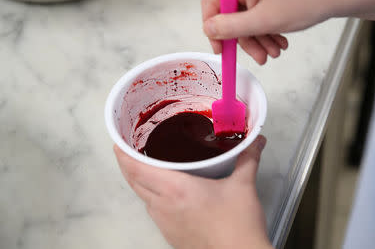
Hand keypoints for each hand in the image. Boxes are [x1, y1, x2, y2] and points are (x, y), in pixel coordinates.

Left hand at [114, 135, 272, 248]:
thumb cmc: (238, 226)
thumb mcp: (243, 185)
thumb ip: (248, 157)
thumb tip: (256, 139)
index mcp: (176, 189)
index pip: (136, 169)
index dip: (122, 154)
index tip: (117, 141)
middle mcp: (164, 206)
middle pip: (133, 181)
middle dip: (127, 164)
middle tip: (128, 148)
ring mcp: (165, 223)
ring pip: (142, 196)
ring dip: (138, 180)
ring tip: (145, 165)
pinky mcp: (170, 235)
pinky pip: (152, 210)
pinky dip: (150, 196)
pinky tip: (164, 191)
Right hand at [202, 0, 338, 63]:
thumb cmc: (305, 0)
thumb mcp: (262, 21)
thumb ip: (230, 27)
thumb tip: (208, 30)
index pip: (211, 2)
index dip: (213, 29)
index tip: (221, 49)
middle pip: (231, 14)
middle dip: (245, 38)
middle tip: (257, 56)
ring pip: (247, 18)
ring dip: (258, 38)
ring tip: (273, 52)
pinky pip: (259, 14)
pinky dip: (267, 30)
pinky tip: (278, 42)